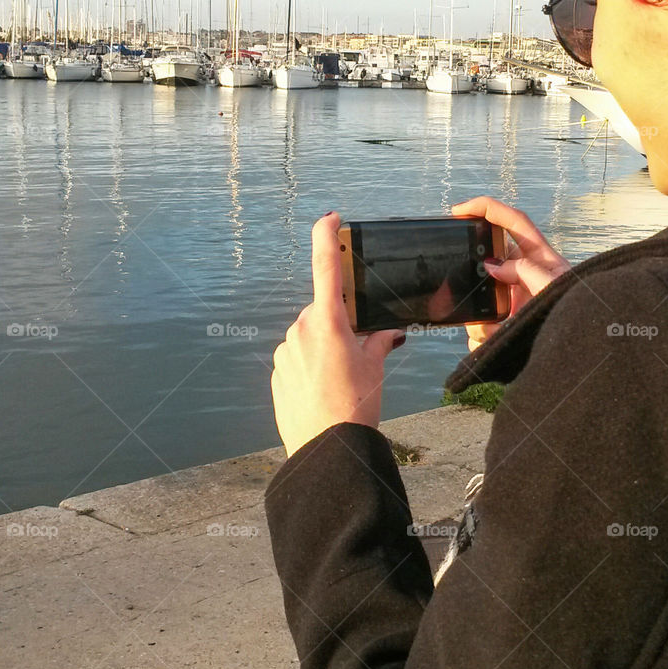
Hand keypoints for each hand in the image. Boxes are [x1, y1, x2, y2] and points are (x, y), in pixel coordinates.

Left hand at [271, 213, 405, 457]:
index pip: (326, 268)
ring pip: (309, 335)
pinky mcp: (277, 372)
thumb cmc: (354, 406)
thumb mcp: (374, 369)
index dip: (326, 238)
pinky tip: (324, 390)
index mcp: (328, 322)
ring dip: (325, 346)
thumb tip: (389, 332)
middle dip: (339, 323)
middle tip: (358, 353)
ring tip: (341, 380)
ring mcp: (286, 351)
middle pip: (323, 311)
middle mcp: (301, 329)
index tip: (329, 219)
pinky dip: (310, 365)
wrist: (326, 449)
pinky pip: (297, 357)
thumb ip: (379, 341)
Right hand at [451, 197, 570, 351]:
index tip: (460, 210)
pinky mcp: (506, 324)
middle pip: (487, 261)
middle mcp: (523, 276)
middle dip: (472, 273)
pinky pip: (480, 327)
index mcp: (539, 258)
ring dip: (478, 315)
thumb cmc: (578, 312)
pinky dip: (481, 336)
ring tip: (493, 328)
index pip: (512, 222)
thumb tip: (492, 265)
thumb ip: (526, 270)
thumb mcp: (555, 286)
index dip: (487, 208)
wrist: (582, 352)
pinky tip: (494, 340)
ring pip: (479, 298)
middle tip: (464, 284)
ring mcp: (513, 300)